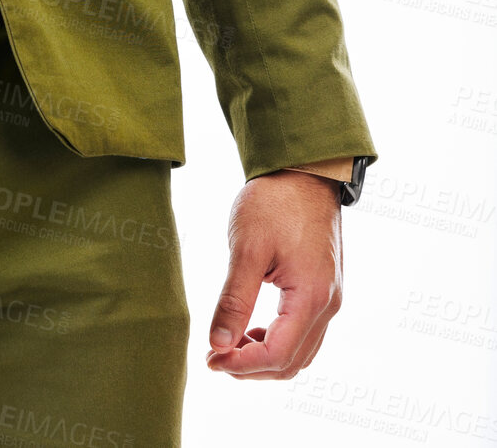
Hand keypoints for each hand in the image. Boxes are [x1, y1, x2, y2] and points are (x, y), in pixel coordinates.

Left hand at [205, 171, 343, 378]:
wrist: (303, 173)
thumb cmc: (274, 203)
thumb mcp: (247, 248)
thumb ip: (234, 300)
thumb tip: (217, 343)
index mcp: (310, 298)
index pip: (276, 355)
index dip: (240, 365)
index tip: (210, 359)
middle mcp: (327, 306)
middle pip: (291, 363)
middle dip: (250, 368)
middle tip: (214, 356)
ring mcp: (329, 299)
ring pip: (300, 353)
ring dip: (264, 358)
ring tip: (229, 344)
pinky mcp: (324, 290)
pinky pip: (305, 334)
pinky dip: (278, 342)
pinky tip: (251, 329)